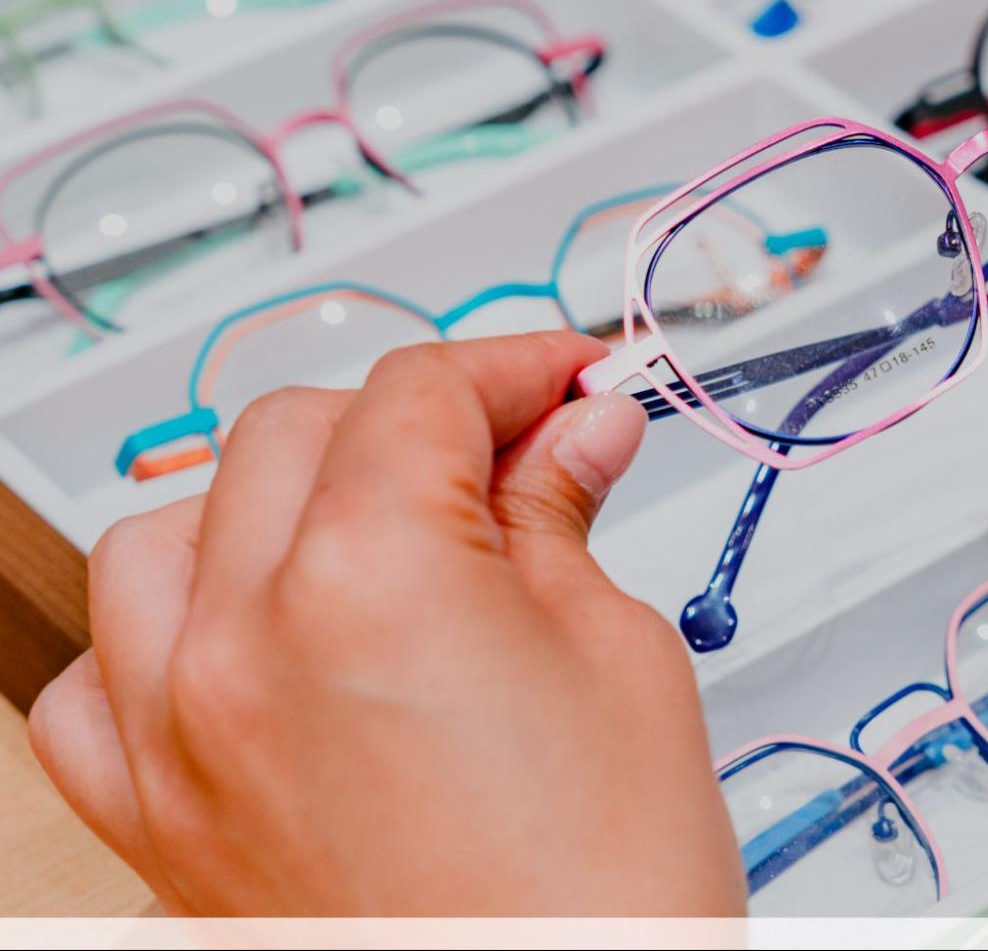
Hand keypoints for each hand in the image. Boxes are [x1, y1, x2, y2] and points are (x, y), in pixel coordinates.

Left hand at [29, 333, 744, 915]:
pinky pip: (92, 682)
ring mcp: (180, 736)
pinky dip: (160, 632)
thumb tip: (570, 436)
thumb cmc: (604, 894)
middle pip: (294, 431)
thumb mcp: (621, 655)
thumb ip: (562, 519)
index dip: (513, 367)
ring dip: (269, 498)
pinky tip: (246, 638)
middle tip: (518, 453)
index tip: (567, 383)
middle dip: (415, 418)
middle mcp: (242, 645)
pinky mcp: (161, 822)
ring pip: (165, 529)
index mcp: (369, 578)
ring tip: (371, 528)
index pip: (421, 392)